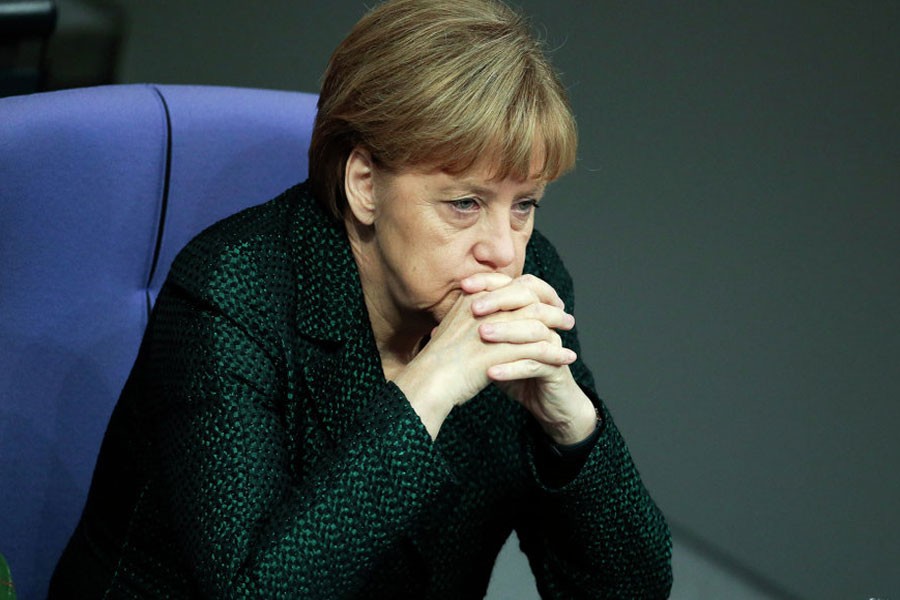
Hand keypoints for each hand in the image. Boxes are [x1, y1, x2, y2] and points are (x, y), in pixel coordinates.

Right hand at [392, 274, 578, 438]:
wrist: (429, 382)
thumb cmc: (438, 360)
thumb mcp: (452, 328)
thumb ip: (470, 316)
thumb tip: (486, 313)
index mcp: (473, 298)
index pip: (512, 285)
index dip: (534, 290)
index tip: (548, 300)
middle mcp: (485, 308)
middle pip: (528, 297)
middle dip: (551, 305)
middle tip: (566, 315)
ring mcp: (493, 328)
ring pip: (537, 321)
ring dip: (557, 325)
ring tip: (570, 334)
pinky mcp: (501, 352)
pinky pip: (537, 349)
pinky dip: (555, 353)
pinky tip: (566, 359)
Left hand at [464, 273, 597, 444]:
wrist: (546, 403)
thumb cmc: (518, 372)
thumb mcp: (495, 351)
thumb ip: (476, 335)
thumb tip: (440, 329)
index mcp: (531, 312)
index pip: (514, 285)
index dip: (491, 282)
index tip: (465, 285)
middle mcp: (546, 324)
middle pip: (528, 300)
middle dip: (499, 301)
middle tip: (474, 308)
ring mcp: (553, 345)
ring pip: (534, 330)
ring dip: (507, 331)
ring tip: (482, 335)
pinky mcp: (557, 369)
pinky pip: (536, 364)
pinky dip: (512, 368)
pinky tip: (491, 372)